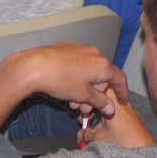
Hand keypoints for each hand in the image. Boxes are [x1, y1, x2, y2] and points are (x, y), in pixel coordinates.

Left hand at [13, 43, 129, 119]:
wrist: (34, 66)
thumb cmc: (60, 80)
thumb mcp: (83, 95)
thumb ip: (100, 102)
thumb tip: (110, 108)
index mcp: (102, 64)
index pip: (119, 78)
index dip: (122, 91)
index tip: (122, 100)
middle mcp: (93, 53)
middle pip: (101, 77)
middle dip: (94, 95)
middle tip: (84, 109)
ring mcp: (79, 49)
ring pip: (88, 72)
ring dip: (84, 89)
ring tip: (71, 102)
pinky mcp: (67, 48)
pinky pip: (78, 65)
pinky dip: (76, 78)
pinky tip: (65, 88)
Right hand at [80, 93, 155, 148]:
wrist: (144, 150)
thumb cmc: (126, 142)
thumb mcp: (99, 138)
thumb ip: (86, 134)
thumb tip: (80, 134)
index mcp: (113, 101)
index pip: (98, 86)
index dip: (88, 93)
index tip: (81, 104)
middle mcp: (121, 102)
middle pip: (103, 95)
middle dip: (92, 105)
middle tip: (84, 116)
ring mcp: (128, 109)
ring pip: (110, 104)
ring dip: (100, 112)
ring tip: (93, 124)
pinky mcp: (133, 118)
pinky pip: (117, 112)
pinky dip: (108, 117)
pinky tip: (105, 129)